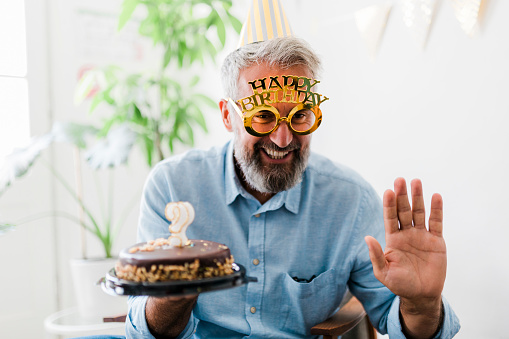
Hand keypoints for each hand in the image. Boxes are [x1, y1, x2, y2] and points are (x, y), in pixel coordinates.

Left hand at [365, 178, 445, 301]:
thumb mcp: (383, 273)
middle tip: (400, 180)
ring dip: (418, 197)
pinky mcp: (436, 241)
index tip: (387, 191)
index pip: (390, 217)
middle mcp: (406, 233)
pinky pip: (436, 222)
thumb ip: (376, 256)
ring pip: (419, 212)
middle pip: (403, 210)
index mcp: (392, 239)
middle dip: (401, 196)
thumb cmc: (400, 284)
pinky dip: (436, 210)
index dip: (388, 205)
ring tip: (416, 181)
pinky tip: (436, 196)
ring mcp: (421, 235)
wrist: (421, 295)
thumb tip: (367, 238)